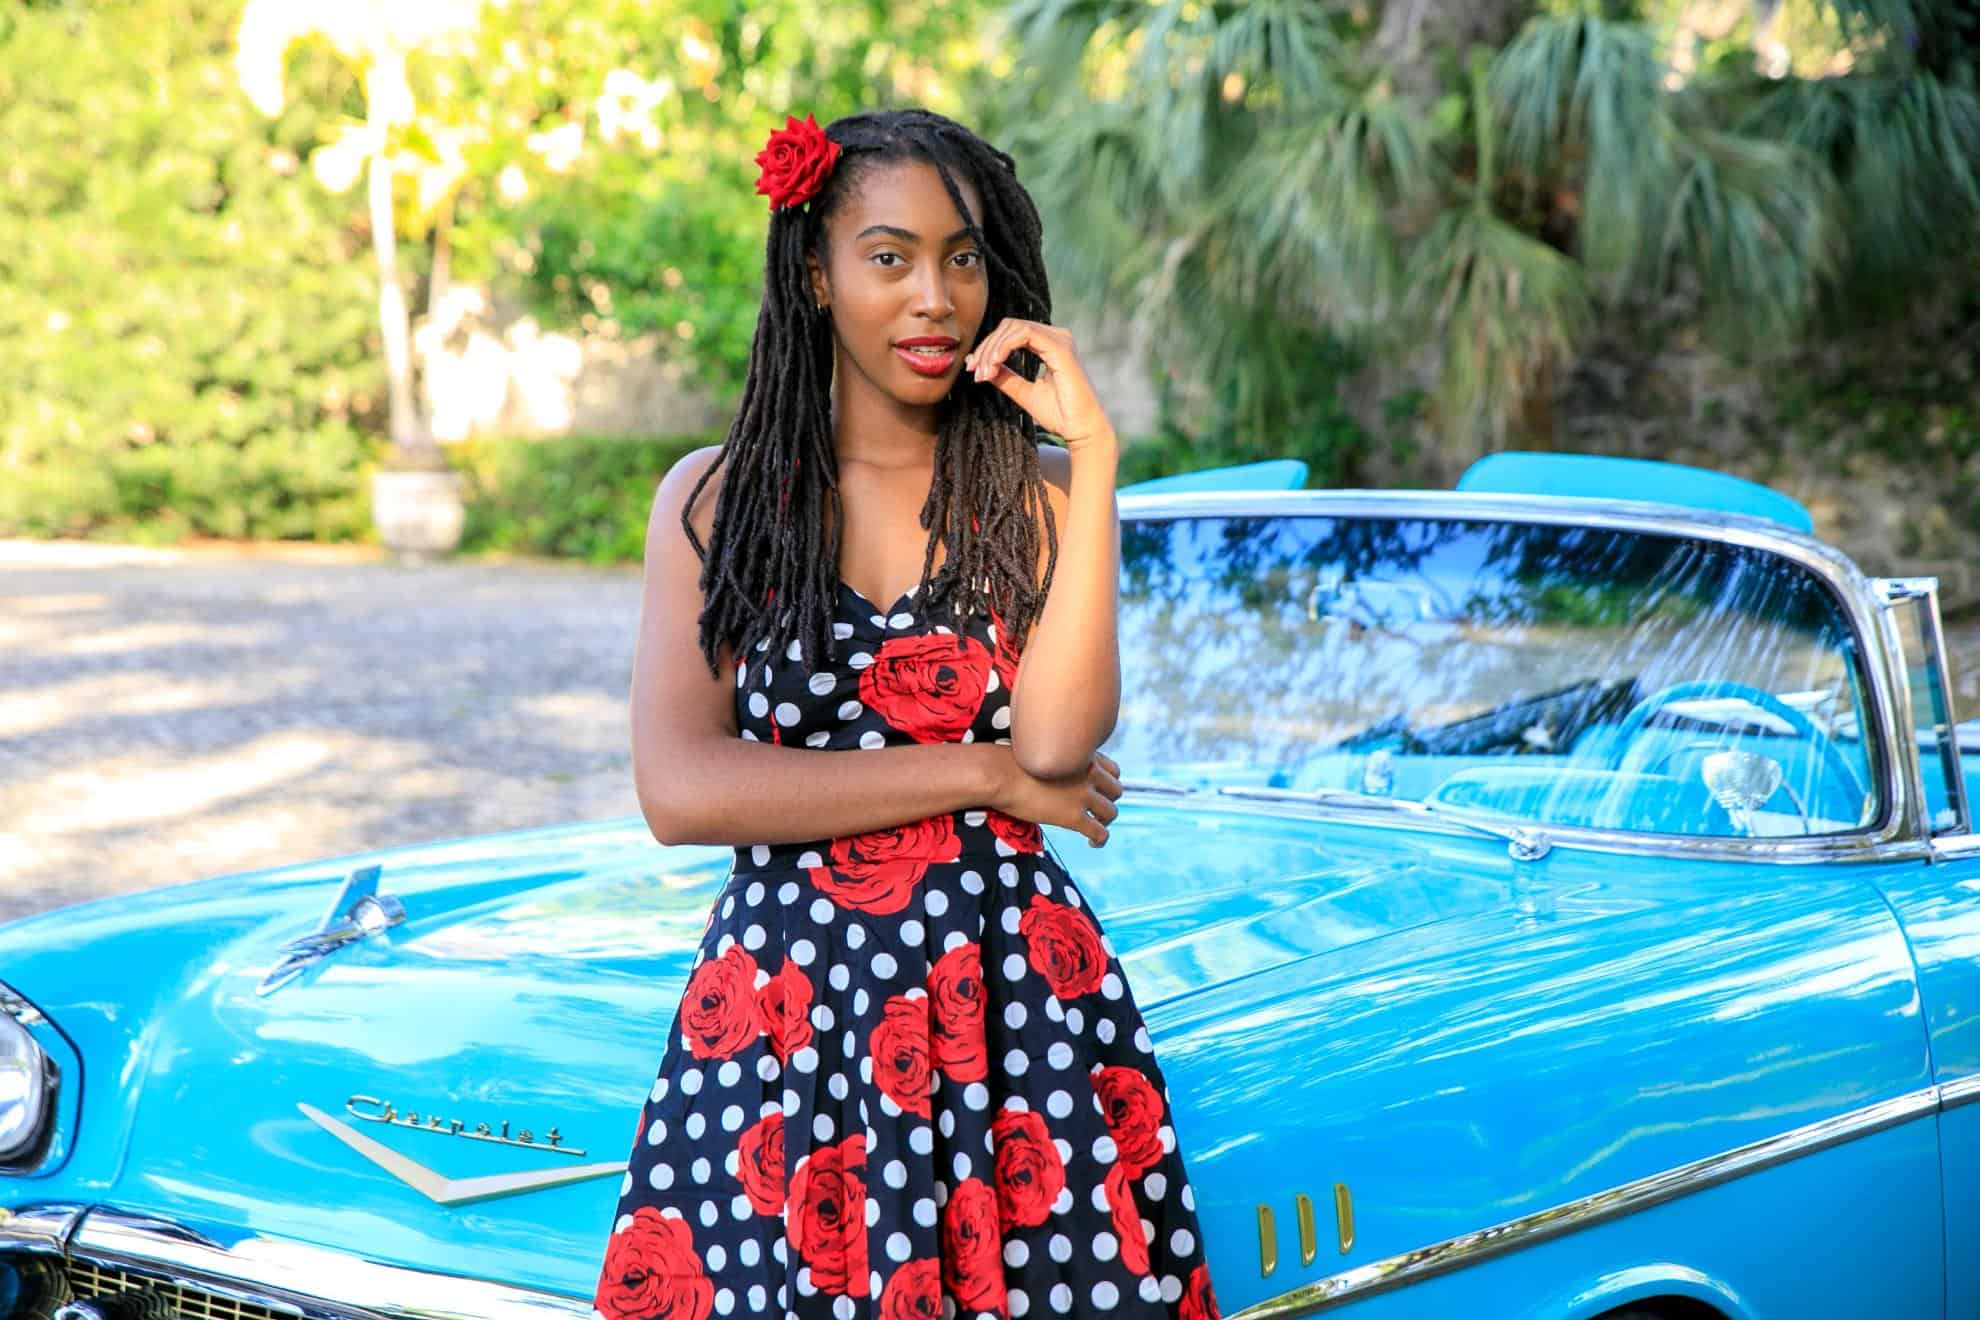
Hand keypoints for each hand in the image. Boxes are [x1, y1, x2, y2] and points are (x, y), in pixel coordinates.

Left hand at [962, 319, 1116, 453]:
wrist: (1080, 430)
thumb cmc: (1059, 414)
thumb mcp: (1023, 392)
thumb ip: (1004, 376)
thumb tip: (978, 364)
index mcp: (1050, 344)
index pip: (1011, 332)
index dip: (988, 347)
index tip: (973, 369)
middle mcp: (1057, 336)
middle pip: (1010, 326)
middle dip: (987, 347)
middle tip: (975, 371)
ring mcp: (1061, 340)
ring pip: (1014, 328)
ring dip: (992, 349)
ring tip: (984, 373)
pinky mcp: (1061, 348)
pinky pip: (1025, 334)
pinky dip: (1004, 347)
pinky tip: (994, 365)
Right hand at [989, 749, 1122, 847]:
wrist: (999, 775)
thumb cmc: (1009, 762)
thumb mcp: (1044, 751)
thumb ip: (1059, 759)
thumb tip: (1053, 769)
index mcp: (1082, 755)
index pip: (1113, 770)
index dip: (1107, 782)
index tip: (1097, 791)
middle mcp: (1089, 773)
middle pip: (1116, 790)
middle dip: (1108, 801)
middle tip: (1095, 810)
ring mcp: (1083, 795)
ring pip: (1111, 812)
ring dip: (1104, 821)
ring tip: (1094, 827)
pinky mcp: (1073, 817)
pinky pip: (1100, 833)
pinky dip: (1100, 840)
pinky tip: (1092, 844)